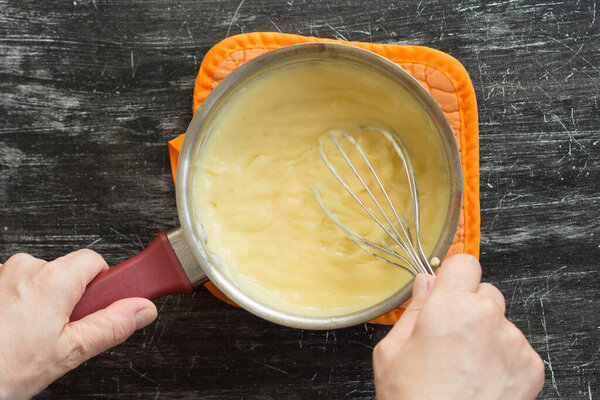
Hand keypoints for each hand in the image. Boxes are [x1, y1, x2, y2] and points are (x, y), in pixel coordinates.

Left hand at [0, 250, 157, 399]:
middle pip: (67, 272)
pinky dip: (20, 304)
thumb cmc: (4, 369)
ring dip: (44, 302)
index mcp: (52, 279)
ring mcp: (2, 274)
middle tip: (63, 331)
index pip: (95, 261)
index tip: (102, 304)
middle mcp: (25, 267)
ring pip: (41, 281)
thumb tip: (143, 309)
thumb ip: (113, 326)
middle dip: (72, 298)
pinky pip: (16, 286)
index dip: (102, 285)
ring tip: (32, 336)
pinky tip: (13, 332)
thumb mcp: (70, 352)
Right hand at [373, 254, 544, 399]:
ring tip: (465, 363)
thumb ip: (412, 310)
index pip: (464, 262)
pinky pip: (516, 346)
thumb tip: (424, 284)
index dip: (453, 276)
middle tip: (451, 334)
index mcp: (449, 308)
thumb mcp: (392, 352)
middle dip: (469, 305)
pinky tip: (481, 377)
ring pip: (501, 319)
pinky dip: (502, 356)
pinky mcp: (530, 366)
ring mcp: (513, 342)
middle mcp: (486, 318)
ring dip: (486, 332)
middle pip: (485, 291)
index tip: (448, 288)